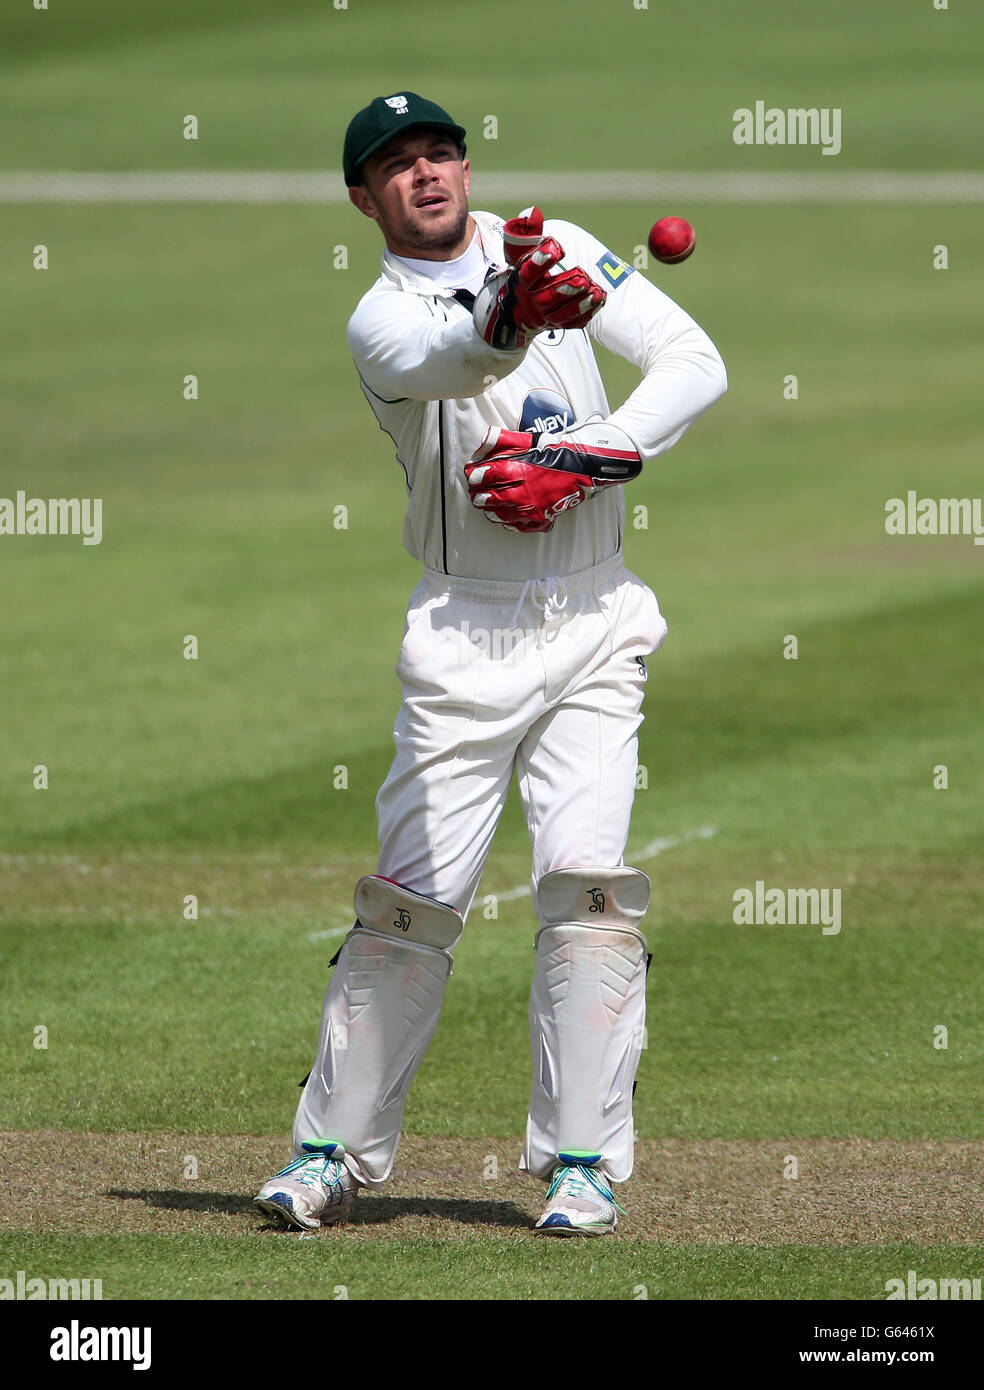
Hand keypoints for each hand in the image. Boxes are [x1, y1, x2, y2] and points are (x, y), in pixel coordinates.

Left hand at [465, 420, 641, 532]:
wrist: (583, 467)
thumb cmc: (554, 451)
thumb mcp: (529, 441)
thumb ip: (503, 440)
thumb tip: (482, 443)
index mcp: (521, 470)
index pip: (489, 475)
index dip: (477, 475)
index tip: (471, 474)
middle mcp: (525, 492)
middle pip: (491, 498)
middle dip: (479, 495)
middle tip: (474, 492)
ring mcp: (534, 509)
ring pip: (501, 514)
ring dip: (490, 509)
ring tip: (485, 504)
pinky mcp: (542, 519)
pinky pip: (518, 526)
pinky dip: (507, 521)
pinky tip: (503, 514)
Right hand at [473, 210, 606, 350]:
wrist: (518, 310)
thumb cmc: (526, 274)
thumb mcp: (522, 253)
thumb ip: (528, 233)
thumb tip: (533, 213)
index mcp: (522, 282)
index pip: (528, 272)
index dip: (541, 260)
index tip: (556, 246)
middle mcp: (532, 301)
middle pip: (547, 297)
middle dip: (565, 288)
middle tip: (583, 278)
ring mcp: (545, 317)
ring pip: (561, 314)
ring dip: (579, 304)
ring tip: (597, 292)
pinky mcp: (557, 325)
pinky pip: (572, 323)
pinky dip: (586, 314)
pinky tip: (599, 301)